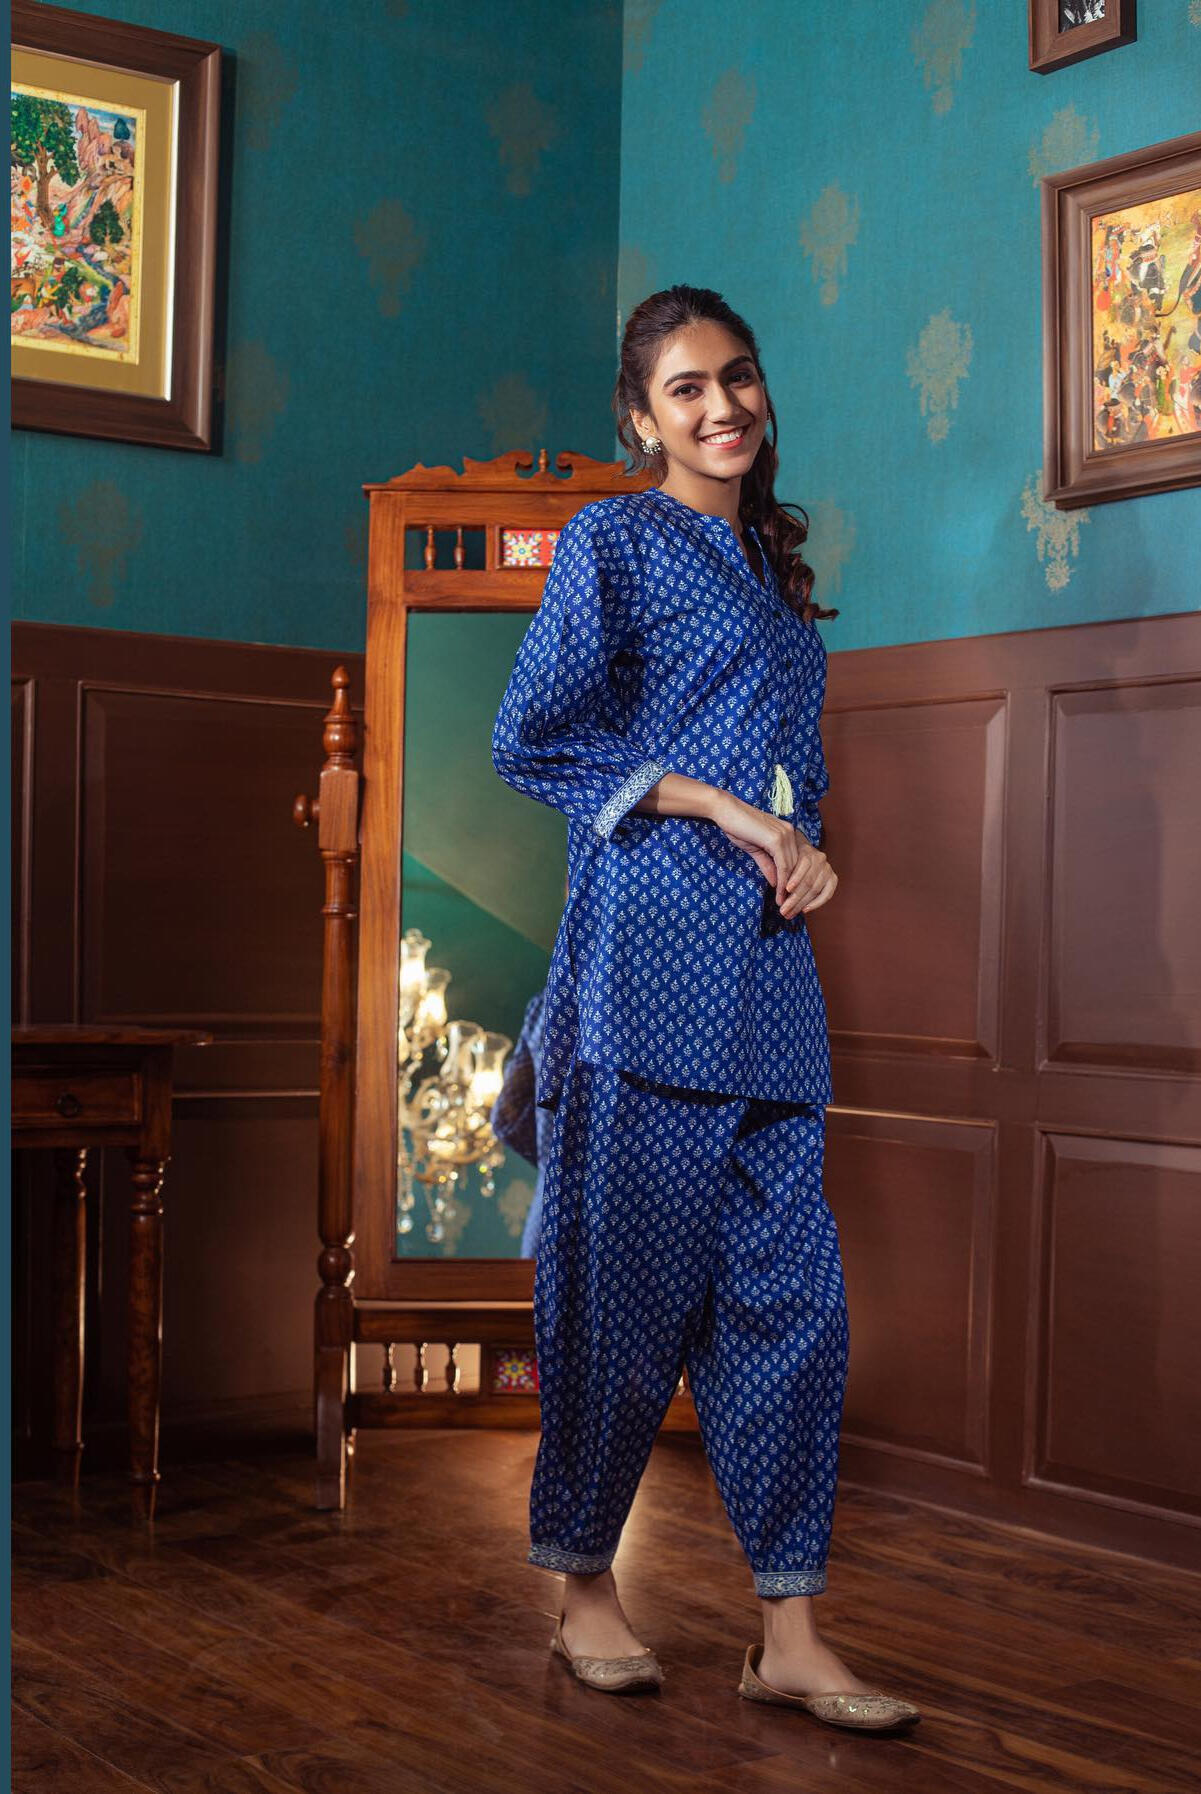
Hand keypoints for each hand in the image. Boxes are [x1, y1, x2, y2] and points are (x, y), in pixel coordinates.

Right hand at [710, 792, 837, 917]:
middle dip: (793, 887)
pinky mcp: (777, 840)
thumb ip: (768, 864)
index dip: (792, 880)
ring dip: (788, 888)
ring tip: (784, 904)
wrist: (725, 811)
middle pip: (797, 866)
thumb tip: (776, 883)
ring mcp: (785, 835)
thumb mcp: (755, 849)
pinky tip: (779, 894)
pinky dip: (782, 882)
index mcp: (786, 833)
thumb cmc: (737, 827)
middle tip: (788, 905)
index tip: (787, 897)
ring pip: (792, 868)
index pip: (795, 861)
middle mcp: (790, 833)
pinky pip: (783, 866)